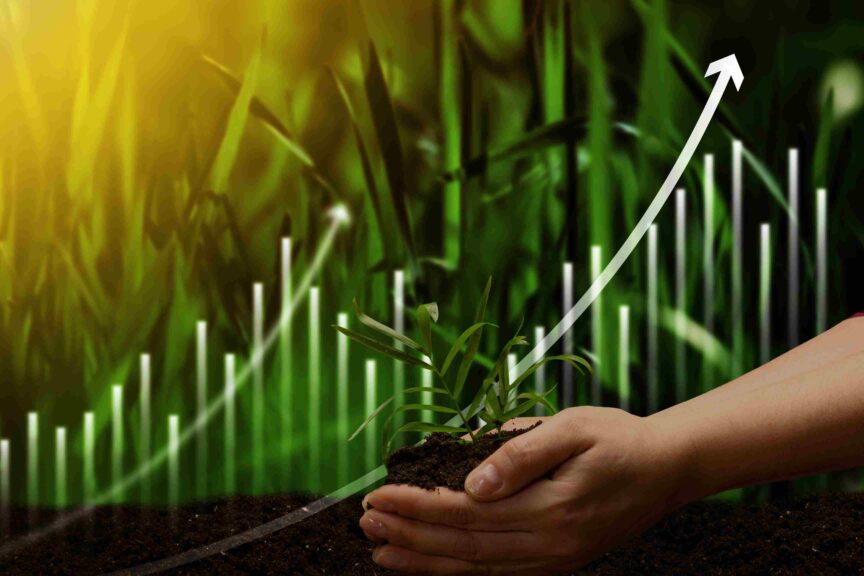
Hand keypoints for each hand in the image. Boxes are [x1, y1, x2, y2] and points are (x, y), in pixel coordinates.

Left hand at [359, 407, 692, 574]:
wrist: (668, 469)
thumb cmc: (616, 438)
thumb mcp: (571, 428)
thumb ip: (520, 454)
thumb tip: (471, 482)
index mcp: (548, 508)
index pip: (463, 512)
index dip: (415, 507)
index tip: (376, 496)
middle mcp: (548, 544)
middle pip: (461, 546)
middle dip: (407, 536)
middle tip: (364, 525)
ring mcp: (553, 560)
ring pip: (474, 567)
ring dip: (423, 561)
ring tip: (380, 552)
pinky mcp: (556, 563)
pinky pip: (496, 573)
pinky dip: (457, 572)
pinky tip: (428, 566)